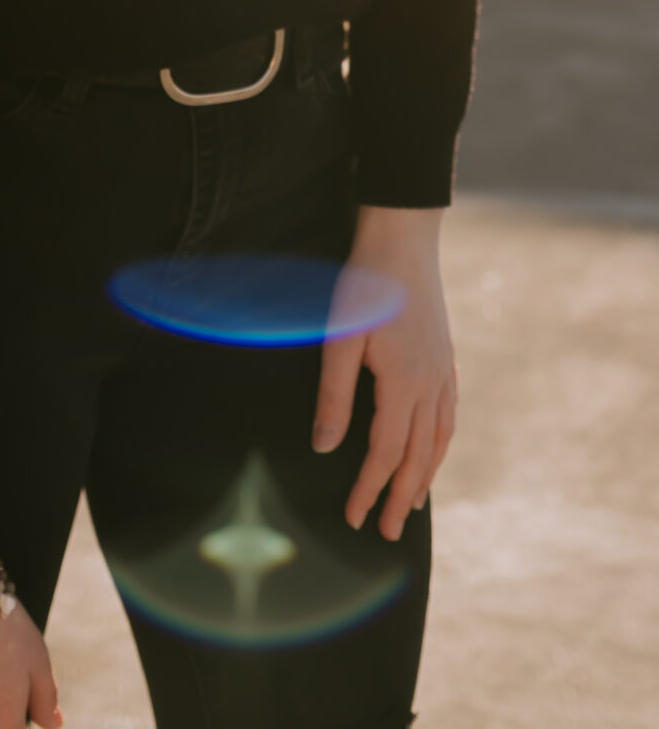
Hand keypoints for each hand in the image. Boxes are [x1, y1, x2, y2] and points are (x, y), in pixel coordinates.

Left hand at [312, 205, 457, 539]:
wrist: (404, 239)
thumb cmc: (365, 284)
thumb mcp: (339, 337)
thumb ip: (334, 395)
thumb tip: (324, 446)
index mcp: (403, 385)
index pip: (384, 454)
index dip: (369, 489)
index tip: (355, 518)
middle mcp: (431, 386)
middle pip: (418, 457)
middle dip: (402, 498)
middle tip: (390, 533)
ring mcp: (443, 372)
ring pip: (439, 440)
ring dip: (425, 477)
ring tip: (414, 504)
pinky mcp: (445, 357)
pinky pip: (449, 415)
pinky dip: (441, 444)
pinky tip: (434, 449)